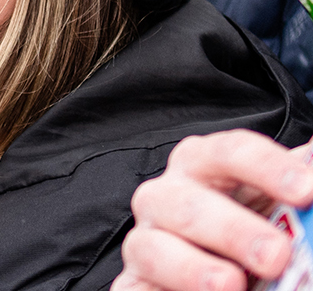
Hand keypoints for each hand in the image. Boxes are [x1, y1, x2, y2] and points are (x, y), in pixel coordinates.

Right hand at [115, 131, 312, 290]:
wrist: (235, 275)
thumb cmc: (257, 232)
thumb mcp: (283, 205)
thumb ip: (302, 182)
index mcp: (205, 166)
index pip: (230, 153)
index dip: (267, 168)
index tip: (306, 188)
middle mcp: (167, 197)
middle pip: (189, 204)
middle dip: (233, 231)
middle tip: (276, 255)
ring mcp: (146, 241)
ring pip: (153, 247)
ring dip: (193, 268)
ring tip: (231, 284)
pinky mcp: (134, 284)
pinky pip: (137, 290)